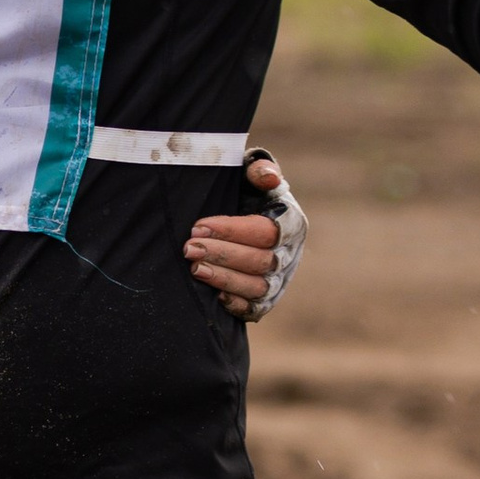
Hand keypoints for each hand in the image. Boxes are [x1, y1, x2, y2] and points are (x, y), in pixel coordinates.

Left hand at [184, 150, 306, 321]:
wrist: (242, 215)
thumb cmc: (246, 193)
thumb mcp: (250, 175)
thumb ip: (259, 169)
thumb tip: (268, 177)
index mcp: (291, 223)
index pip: (265, 231)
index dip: (232, 231)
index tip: (199, 227)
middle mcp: (289, 254)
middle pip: (260, 261)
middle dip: (222, 255)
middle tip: (189, 248)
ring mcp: (279, 280)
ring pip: (257, 286)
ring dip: (224, 279)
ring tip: (195, 269)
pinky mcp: (265, 299)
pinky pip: (256, 309)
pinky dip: (238, 305)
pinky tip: (215, 298)